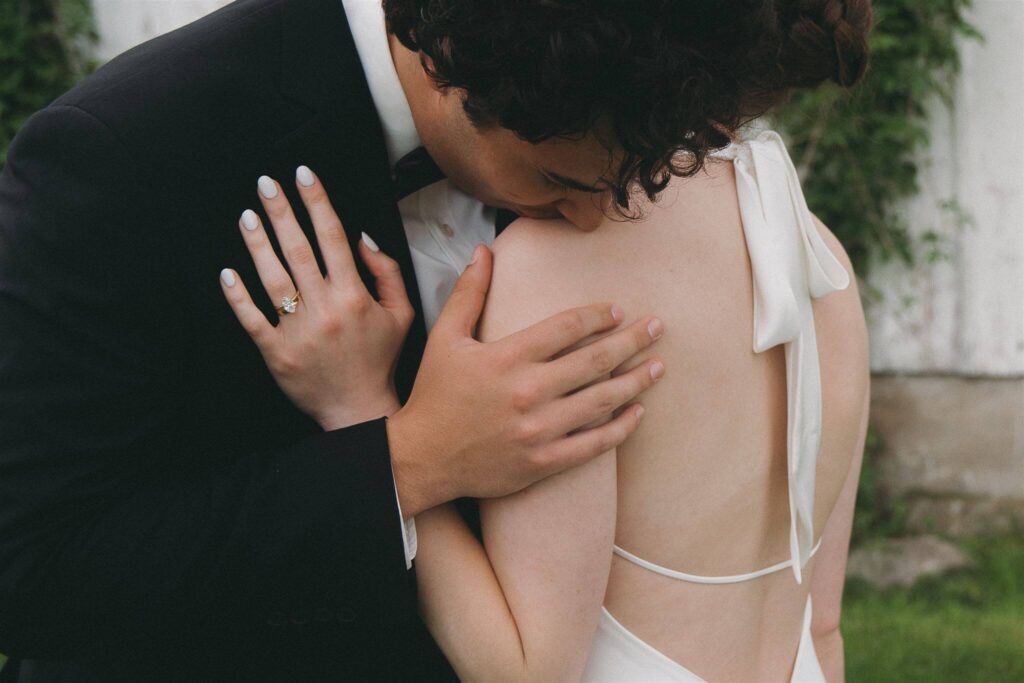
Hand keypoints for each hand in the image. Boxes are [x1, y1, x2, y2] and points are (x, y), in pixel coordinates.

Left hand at [219, 166, 413, 429]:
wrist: (360, 410)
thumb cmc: (380, 359)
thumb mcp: (402, 313)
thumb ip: (386, 272)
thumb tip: (362, 238)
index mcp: (354, 295)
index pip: (332, 237)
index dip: (317, 201)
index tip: (303, 175)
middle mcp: (324, 308)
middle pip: (298, 249)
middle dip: (281, 211)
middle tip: (265, 183)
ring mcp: (297, 331)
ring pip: (272, 278)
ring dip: (258, 245)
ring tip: (247, 216)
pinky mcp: (276, 353)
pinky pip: (251, 319)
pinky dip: (238, 296)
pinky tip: (228, 272)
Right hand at [387, 245, 664, 517]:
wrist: (421, 459)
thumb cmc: (433, 396)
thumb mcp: (444, 338)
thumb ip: (469, 293)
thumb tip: (484, 251)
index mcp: (507, 357)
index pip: (567, 327)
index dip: (597, 316)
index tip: (617, 310)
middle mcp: (528, 392)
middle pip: (595, 361)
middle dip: (632, 341)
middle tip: (658, 328)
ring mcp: (539, 430)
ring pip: (602, 401)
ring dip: (636, 381)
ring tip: (658, 366)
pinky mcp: (544, 462)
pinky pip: (594, 444)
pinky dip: (620, 427)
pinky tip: (637, 411)